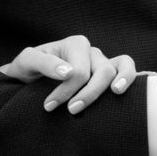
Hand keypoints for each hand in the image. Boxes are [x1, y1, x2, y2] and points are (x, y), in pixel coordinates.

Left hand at [0, 35, 138, 113]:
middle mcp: (92, 51)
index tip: (49, 106)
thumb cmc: (28, 68)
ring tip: (115, 94)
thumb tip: (68, 72)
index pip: (80, 71)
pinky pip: (126, 68)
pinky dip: (129, 77)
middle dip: (88, 94)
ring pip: (116, 71)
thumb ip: (45, 64)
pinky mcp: (109, 73)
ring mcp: (102, 61)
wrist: (29, 77)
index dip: (66, 91)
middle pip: (102, 72)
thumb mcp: (27, 62)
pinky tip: (122, 92)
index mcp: (75, 44)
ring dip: (116, 85)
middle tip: (71, 111)